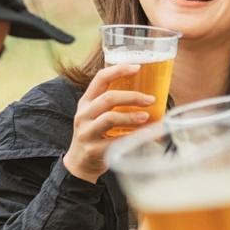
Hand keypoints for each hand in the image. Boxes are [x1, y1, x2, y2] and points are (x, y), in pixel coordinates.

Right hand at [63, 63, 154, 182]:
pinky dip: (132, 137)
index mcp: (86, 101)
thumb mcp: (98, 115)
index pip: (100, 79)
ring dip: (131, 116)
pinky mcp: (93, 150)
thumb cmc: (96, 134)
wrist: (80, 163)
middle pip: (108, 98)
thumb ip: (116, 104)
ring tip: (147, 117)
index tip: (137, 67)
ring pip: (110, 118)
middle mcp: (84, 114)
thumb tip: (150, 96)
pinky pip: (115, 141)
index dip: (118, 70)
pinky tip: (144, 136)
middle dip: (132, 96)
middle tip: (150, 99)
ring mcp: (86, 132)